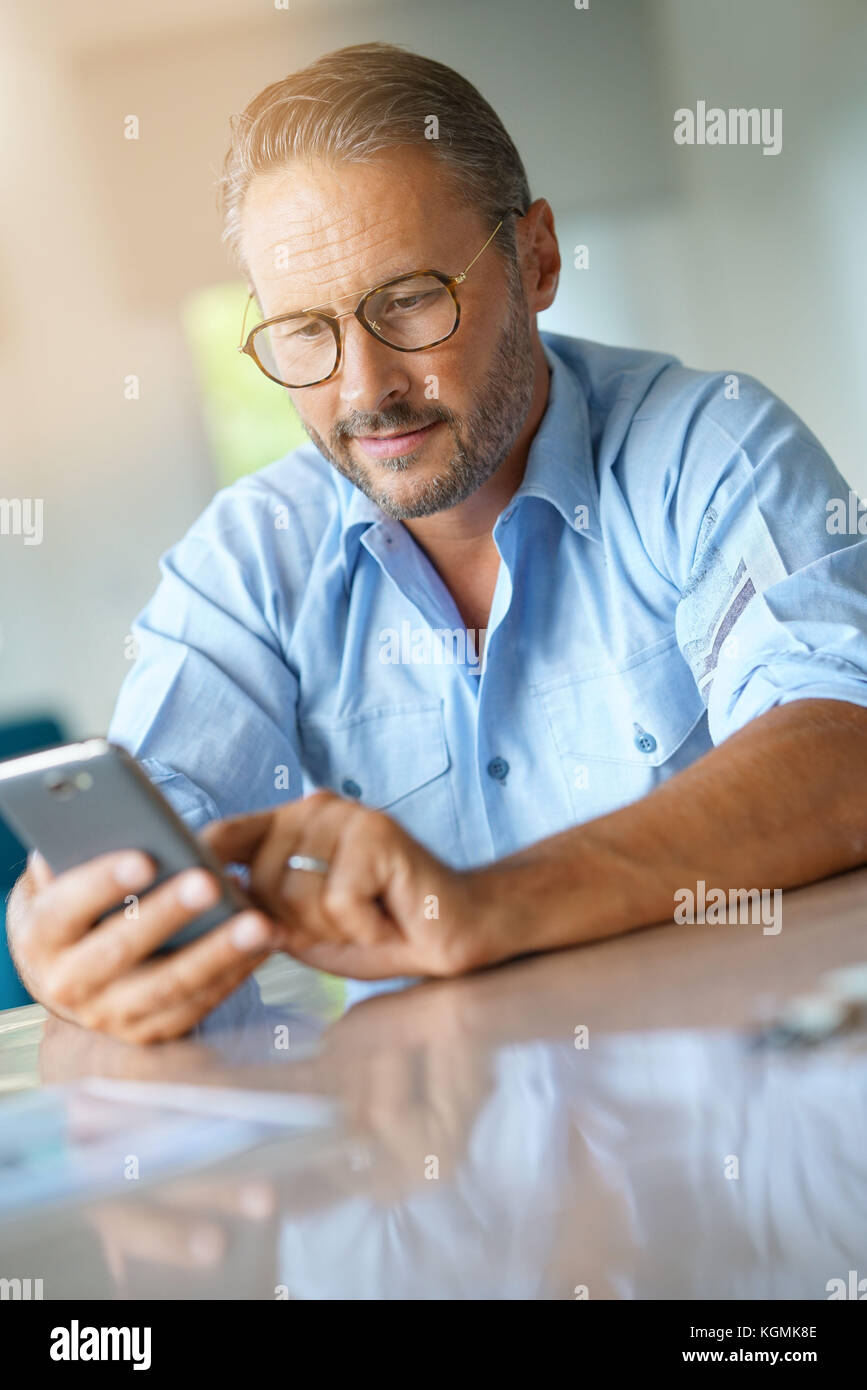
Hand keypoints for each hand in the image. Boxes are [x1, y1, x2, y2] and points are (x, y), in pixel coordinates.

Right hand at [5, 849, 275, 1043]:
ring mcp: (109, 1015)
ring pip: (169, 986)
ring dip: (218, 953)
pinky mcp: (149, 1033)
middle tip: (210, 882)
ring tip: (259, 921)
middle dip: (168, 914)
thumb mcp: (60, 877)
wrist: (69, 974)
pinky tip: (264, 944)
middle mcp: (68, 984)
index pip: (66, 908)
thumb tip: (111, 816)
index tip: (144, 858)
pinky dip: (234, 974)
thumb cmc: (75, 906)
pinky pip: (197, 1006)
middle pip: (121, 950)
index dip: (102, 883)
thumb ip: (77, 850)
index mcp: (40, 937)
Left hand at [201, 791, 494, 979]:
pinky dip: (365, 927)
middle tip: (346, 922)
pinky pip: (339, 901)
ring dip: (335, 928)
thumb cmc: (376, 929)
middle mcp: (315, 807)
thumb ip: (258, 908)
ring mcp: (348, 815)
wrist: (455, 930)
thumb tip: (207, 902)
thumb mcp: (302, 924)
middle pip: (261, 882)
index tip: (189, 892)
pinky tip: (388, 918)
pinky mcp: (378, 834)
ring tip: (368, 918)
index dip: (201, 867)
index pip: (225, 835)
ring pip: (299, 895)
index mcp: (290, 822)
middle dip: (298, 924)